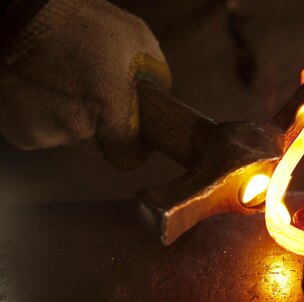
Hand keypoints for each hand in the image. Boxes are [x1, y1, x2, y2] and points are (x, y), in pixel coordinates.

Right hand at [0, 0, 170, 168]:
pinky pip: (44, 132)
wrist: (12, 16)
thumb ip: (155, 77)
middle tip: (88, 85)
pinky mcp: (19, 135)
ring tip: (61, 81)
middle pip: (98, 142)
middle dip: (98, 119)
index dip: (133, 140)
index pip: (130, 154)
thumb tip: (159, 100)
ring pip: (70, 136)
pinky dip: (44, 115)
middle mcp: (76, 129)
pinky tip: (41, 88)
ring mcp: (45, 134)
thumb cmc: (76, 21)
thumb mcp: (135, 39)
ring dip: (69, 115)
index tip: (131, 127)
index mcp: (109, 108)